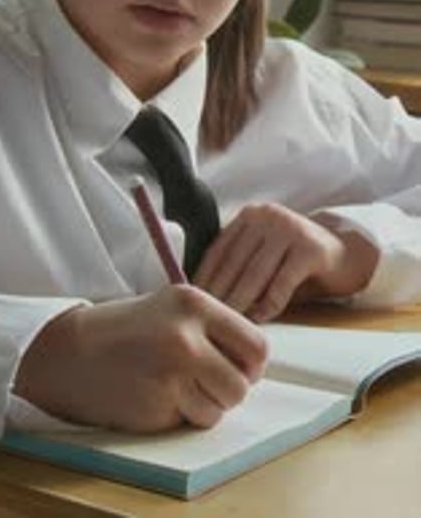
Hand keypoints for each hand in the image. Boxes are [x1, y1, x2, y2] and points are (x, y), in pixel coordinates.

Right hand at [14, 285, 267, 431]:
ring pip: (220, 408)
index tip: (234, 367)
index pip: (256, 346)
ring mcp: (171, 373)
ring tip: (174, 384)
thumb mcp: (174, 308)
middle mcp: (186, 336)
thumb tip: (256, 363)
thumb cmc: (128, 329)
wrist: (71, 350)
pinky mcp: (156, 404)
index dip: (250, 365)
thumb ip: (214, 328)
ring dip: (204, 406)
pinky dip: (180, 416)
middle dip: (228, 390)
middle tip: (203, 380)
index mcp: (195, 303)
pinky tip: (155, 395)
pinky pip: (191, 421)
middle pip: (242, 384)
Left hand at [193, 202, 378, 322]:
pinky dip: (269, 304)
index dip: (204, 277)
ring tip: (229, 323)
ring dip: (241, 302)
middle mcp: (268, 216)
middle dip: (219, 294)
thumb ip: (239, 264)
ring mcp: (290, 229)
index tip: (193, 302)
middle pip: (235, 262)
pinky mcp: (310, 248)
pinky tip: (260, 319)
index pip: (219, 248)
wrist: (344, 253)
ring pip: (256, 273)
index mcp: (250, 215)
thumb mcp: (263, 253)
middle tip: (208, 320)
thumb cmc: (294, 260)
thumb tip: (204, 296)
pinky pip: (282, 283)